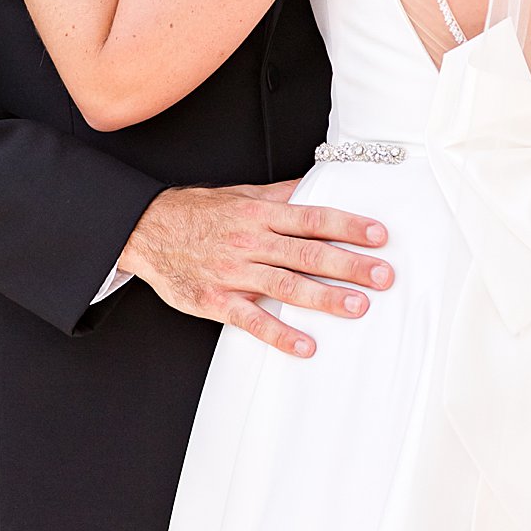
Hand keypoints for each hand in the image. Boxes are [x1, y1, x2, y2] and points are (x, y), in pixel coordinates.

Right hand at [118, 180, 394, 357]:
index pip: (312, 218)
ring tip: (357, 307)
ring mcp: (234, 272)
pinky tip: (306, 346)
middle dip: (348, 264)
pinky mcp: (217, 301)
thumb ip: (280, 195)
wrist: (147, 231)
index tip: (379, 235)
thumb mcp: (240, 194)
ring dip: (324, 297)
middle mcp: (251, 241)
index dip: (347, 226)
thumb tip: (318, 185)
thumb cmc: (199, 212)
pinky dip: (279, 334)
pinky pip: (252, 319)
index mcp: (260, 213)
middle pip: (307, 253)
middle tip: (383, 276)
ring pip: (286, 286)